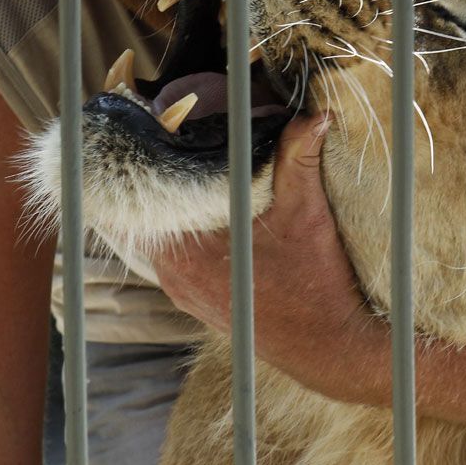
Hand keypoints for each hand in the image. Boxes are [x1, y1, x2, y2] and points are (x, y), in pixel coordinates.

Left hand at [153, 113, 389, 400]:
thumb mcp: (307, 212)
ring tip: (181, 171)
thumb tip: (313, 115)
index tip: (147, 134)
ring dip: (167, 209)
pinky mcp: (199, 301)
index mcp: (185, 254)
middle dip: (151, 181)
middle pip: (140, 218)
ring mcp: (183, 292)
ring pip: (156, 239)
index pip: (135, 202)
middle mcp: (173, 277)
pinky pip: (172, 258)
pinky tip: (205, 213)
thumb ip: (299, 157)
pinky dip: (181, 232)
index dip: (137, 165)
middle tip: (163, 142)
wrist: (330, 349)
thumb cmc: (315, 285)